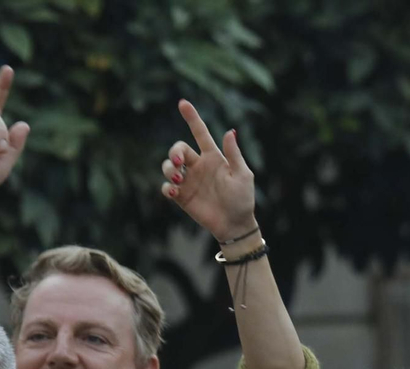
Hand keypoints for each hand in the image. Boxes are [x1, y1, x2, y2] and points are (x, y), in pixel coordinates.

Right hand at [161, 99, 257, 243]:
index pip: (200, 132)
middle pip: (178, 149)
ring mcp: (189, 181)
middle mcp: (198, 166)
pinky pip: (167, 187)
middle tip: (180, 163)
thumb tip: (229, 131)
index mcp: (213, 157)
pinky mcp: (182, 197)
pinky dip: (167, 188)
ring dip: (169, 169)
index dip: (192, 117)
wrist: (234, 224)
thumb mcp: (243, 175)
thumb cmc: (242, 199)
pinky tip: (174, 192)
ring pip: (169, 166)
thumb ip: (234, 155)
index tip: (182, 103)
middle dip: (174, 152)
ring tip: (178, 180)